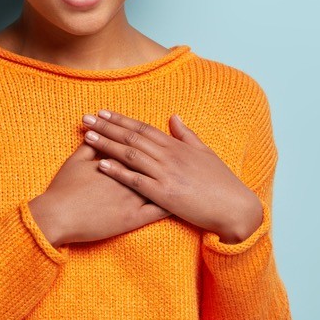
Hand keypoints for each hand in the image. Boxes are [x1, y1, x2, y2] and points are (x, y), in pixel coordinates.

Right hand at [28, 140, 173, 246]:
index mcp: (117, 162)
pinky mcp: (133, 219)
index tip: (162, 139)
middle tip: (181, 156)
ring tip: (187, 175)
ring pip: (160, 186)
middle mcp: (128, 178)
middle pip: (154, 164)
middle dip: (169, 160)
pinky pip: (157, 213)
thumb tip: (95, 133)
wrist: (57, 216)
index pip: (139, 148)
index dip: (150, 143)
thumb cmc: (64, 189)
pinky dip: (171, 207)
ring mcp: (132, 199)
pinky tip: (181, 203)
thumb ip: (89, 147)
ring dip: (174, 181)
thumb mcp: (75, 162)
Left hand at [81, 109, 263, 241]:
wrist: (234, 207)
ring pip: (131, 154)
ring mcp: (166, 174)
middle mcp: (169, 156)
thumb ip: (186, 134)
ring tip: (88, 135)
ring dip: (107, 143)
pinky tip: (101, 165)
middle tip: (86, 118)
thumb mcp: (205, 152)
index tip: (103, 112)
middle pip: (132, 137)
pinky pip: (136, 180)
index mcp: (176, 146)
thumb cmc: (221, 182)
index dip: (122, 120)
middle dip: (107, 126)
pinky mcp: (164, 194)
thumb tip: (173, 117)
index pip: (143, 128)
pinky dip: (118, 171)